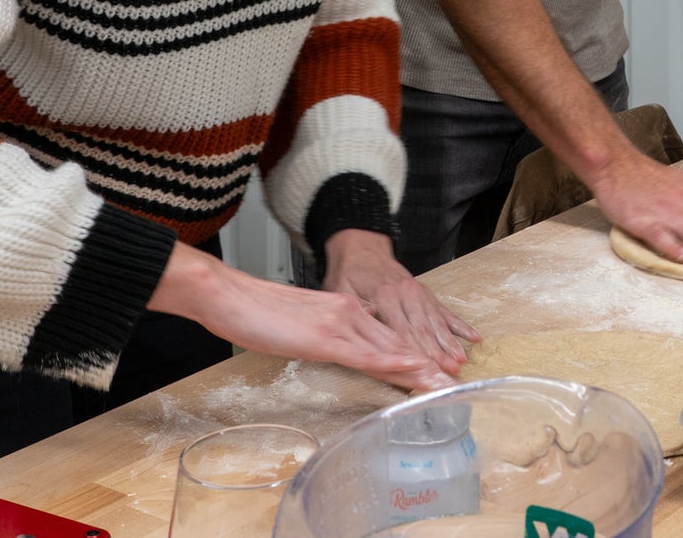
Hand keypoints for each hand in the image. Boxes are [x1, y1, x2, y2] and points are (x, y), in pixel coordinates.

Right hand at [153, 244, 452, 392]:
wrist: (230, 295)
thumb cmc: (257, 313)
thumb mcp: (300, 326)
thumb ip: (323, 336)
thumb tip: (336, 352)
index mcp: (344, 310)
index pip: (386, 338)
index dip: (413, 357)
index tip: (434, 374)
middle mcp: (349, 313)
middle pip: (396, 344)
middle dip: (426, 366)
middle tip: (452, 384)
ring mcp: (339, 323)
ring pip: (388, 349)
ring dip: (419, 369)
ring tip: (444, 385)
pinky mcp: (324, 337)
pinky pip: (365, 354)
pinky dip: (392, 364)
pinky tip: (412, 371)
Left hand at [322, 230, 479, 376]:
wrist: (363, 247)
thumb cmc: (350, 273)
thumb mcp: (342, 290)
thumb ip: (355, 309)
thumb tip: (366, 327)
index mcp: (385, 297)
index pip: (401, 331)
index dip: (413, 351)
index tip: (422, 368)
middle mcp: (406, 295)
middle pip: (423, 330)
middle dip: (437, 353)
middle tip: (448, 372)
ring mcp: (419, 294)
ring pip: (437, 323)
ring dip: (450, 344)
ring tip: (460, 361)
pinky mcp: (426, 294)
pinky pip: (446, 311)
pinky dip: (460, 326)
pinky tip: (473, 337)